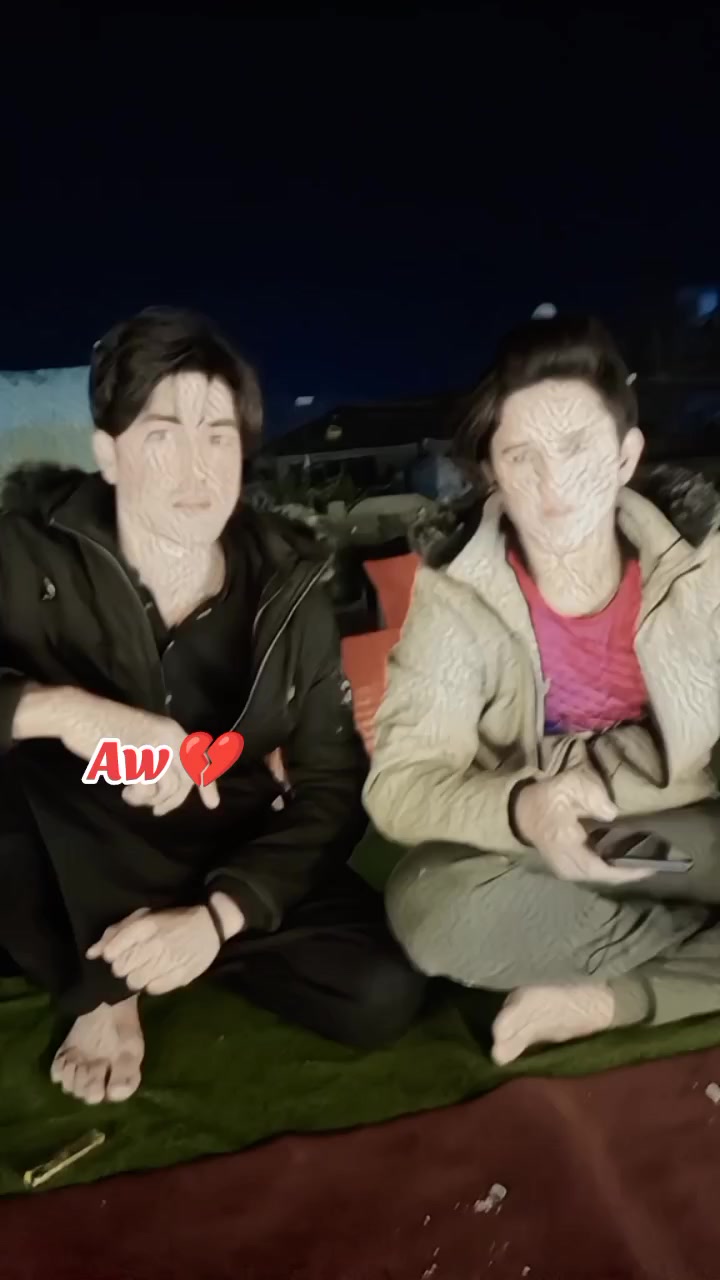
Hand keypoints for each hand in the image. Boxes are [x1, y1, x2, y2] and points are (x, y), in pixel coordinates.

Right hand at [60, 690, 219, 815]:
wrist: (81, 713)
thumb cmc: (106, 726)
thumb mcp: (142, 737)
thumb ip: (159, 755)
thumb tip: (169, 785)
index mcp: (173, 730)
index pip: (200, 759)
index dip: (207, 783)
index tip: (212, 804)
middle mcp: (170, 738)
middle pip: (188, 778)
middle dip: (176, 800)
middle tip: (159, 811)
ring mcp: (154, 748)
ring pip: (169, 787)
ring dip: (151, 799)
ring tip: (133, 795)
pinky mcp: (137, 759)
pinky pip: (148, 789)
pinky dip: (138, 797)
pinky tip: (125, 791)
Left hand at [86, 905, 220, 995]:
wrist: (211, 925)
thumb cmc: (172, 919)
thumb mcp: (143, 917)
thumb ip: (115, 933)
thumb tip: (91, 953)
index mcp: (146, 925)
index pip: (113, 951)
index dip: (111, 954)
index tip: (119, 951)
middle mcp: (156, 944)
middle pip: (121, 969)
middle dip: (123, 966)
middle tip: (135, 959)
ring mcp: (169, 962)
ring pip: (134, 982)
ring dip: (137, 976)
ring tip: (147, 967)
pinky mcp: (180, 977)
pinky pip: (152, 990)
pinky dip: (152, 984)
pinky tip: (159, 973)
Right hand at [514, 767, 654, 885]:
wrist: (521, 810)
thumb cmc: (546, 798)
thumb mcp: (569, 787)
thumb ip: (593, 798)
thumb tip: (613, 815)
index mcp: (568, 847)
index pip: (603, 869)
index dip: (629, 871)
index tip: (652, 866)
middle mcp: (567, 866)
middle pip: (604, 877)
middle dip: (629, 871)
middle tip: (654, 860)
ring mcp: (565, 870)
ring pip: (599, 877)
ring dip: (619, 871)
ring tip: (642, 859)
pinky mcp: (566, 868)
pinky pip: (593, 873)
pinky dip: (609, 868)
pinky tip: (622, 857)